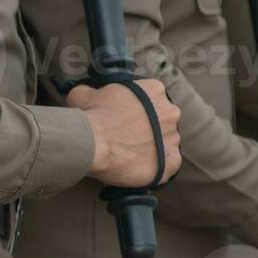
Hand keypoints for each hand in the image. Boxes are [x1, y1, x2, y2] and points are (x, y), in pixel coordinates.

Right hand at [67, 81, 182, 188]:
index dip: (136, 110)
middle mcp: (170, 112)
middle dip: (148, 128)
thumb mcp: (84, 93)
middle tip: (127, 137)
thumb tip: (90, 93)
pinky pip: (168, 165)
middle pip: (162, 121)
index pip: (151, 99)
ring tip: (130, 154)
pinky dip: (156, 167)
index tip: (124, 118)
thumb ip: (94, 90)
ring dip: (152, 148)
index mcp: (154, 90)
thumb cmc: (91, 117)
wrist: (92, 144)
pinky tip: (138, 166)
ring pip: (165, 143)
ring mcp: (173, 138)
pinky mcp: (172, 162)